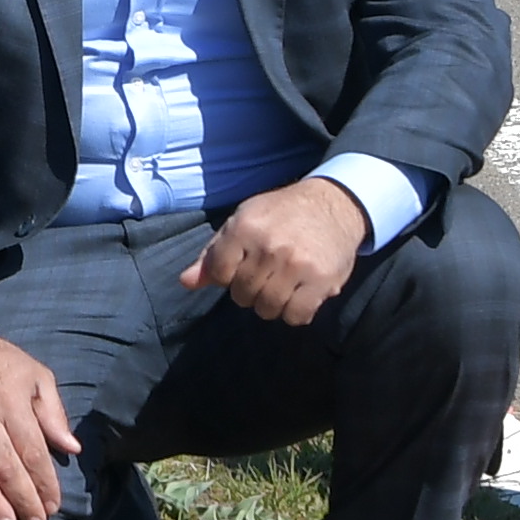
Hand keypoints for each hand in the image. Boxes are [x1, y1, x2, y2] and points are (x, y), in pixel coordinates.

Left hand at [181, 180, 368, 330]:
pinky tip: (299, 296)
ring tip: (282, 286)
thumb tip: (185, 282)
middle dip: (250, 291)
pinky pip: (297, 316)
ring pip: (268, 309)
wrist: (333, 204)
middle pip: (243, 295)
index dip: (229, 275)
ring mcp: (296, 265)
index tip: (244, 265)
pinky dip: (295, 313)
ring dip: (272, 304)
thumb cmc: (281, 215)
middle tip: (267, 276)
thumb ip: (213, 255)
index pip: (220, 274)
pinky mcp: (321, 280)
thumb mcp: (242, 222)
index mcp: (244, 228)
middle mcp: (269, 247)